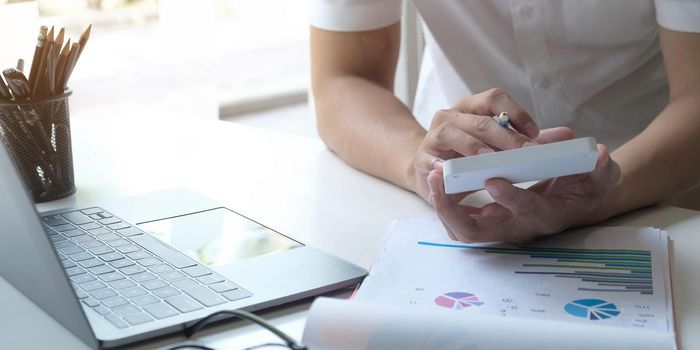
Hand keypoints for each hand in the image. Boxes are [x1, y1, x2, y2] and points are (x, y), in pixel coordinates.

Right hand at [412, 88, 540, 201]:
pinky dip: (440, 164)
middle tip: (526, 154)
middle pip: (479, 119)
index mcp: (471, 107)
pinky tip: (452, 173)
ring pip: (452, 132)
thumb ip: (528, 141)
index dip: (516, 113)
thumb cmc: (468, 157)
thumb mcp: (499, 147)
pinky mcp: (423, 158)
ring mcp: (433, 135)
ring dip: (473, 147)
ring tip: (490, 161)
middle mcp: (450, 115)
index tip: (536, 134)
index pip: (494, 98)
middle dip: (505, 137)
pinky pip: (430, 158)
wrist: (431, 172)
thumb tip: (567, 136)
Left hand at [426, 144, 621, 242]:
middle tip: (438, 180)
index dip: (512, 198)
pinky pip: (458, 221)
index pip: (527, 212)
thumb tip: (599, 154)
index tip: (494, 179)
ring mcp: (497, 227)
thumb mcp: (597, 177)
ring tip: (431, 177)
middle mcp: (517, 228)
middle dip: (453, 210)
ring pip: (462, 230)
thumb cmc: (583, 187)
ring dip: (443, 207)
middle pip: (478, 233)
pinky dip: (444, 204)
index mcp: (546, 215)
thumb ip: (600, 169)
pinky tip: (435, 178)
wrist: (571, 200)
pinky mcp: (485, 221)